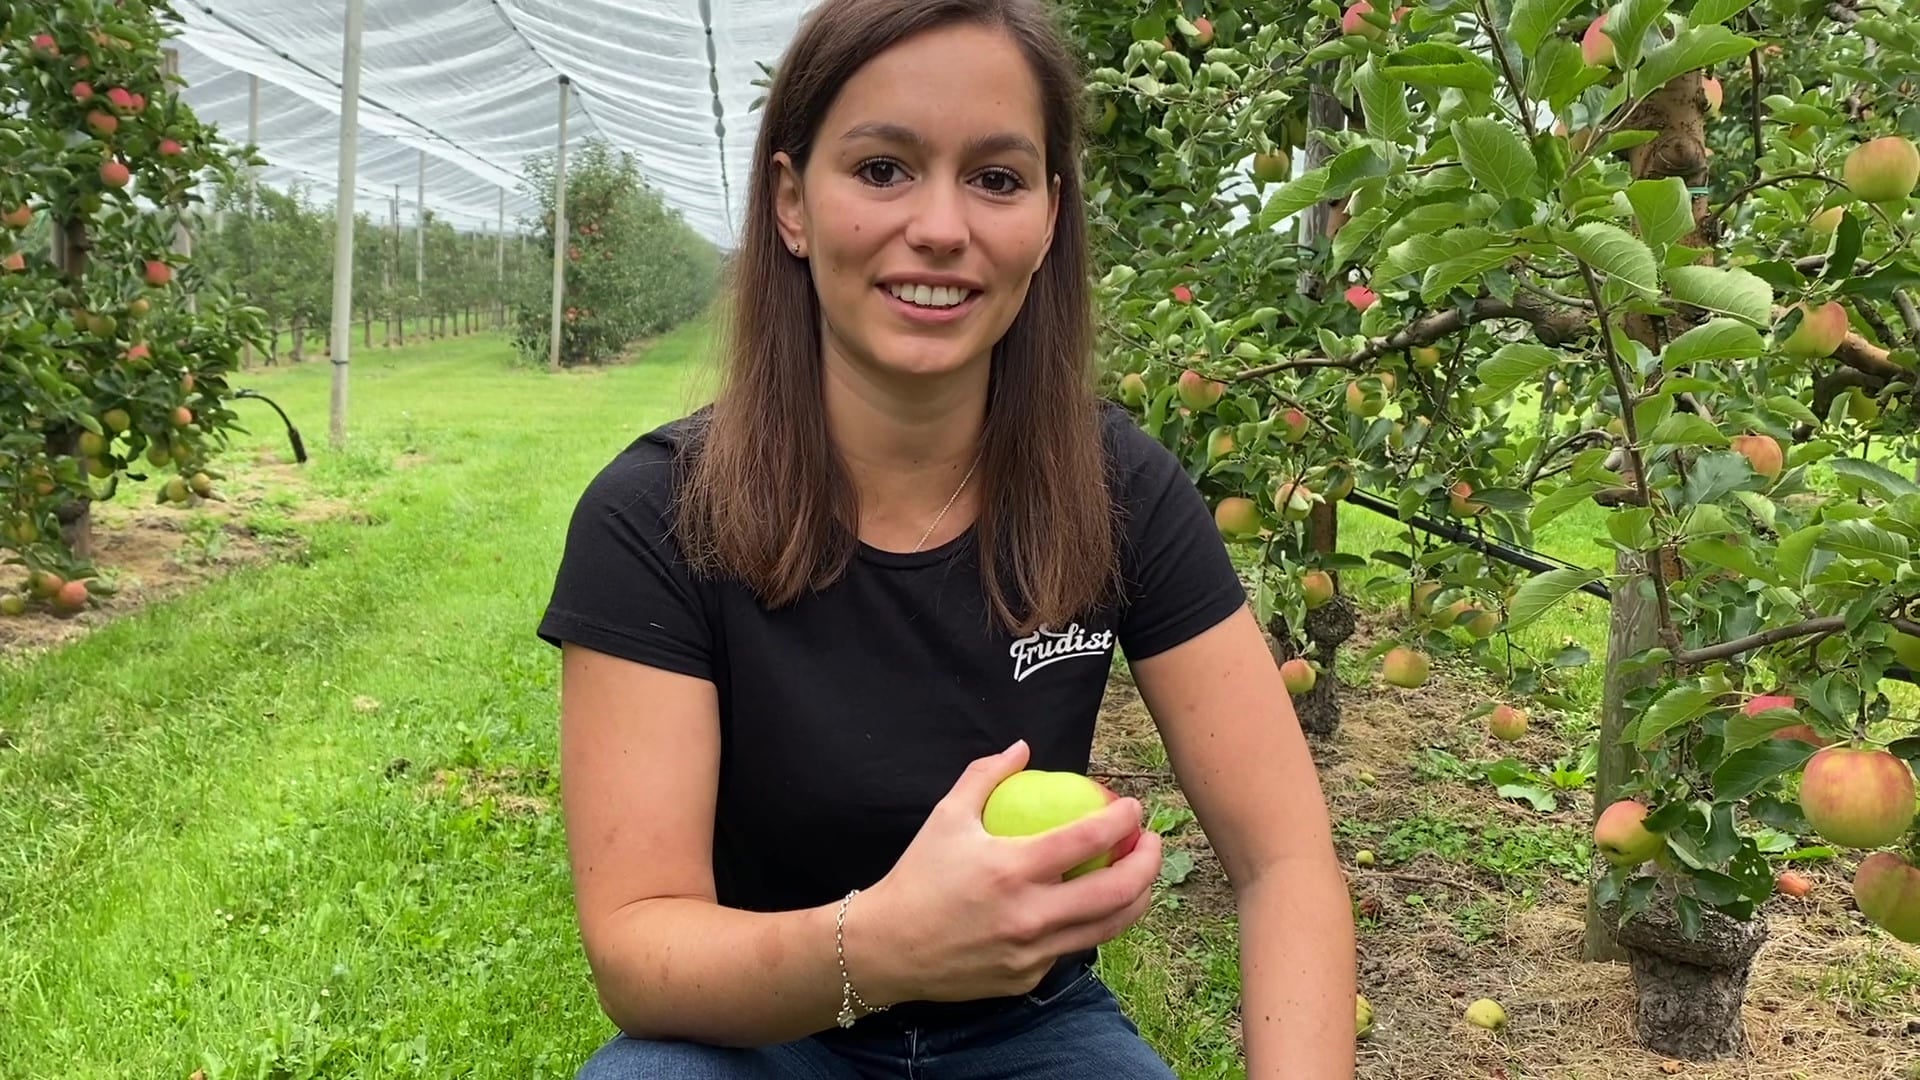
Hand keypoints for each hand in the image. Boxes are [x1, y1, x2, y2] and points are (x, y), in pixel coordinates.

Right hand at [845, 739, 1162, 1004]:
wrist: (887, 948)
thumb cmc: (918, 876)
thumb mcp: (946, 817)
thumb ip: (986, 776)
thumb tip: (1022, 748)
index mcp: (1013, 869)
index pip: (1088, 840)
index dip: (1122, 819)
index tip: (1133, 807)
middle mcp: (1030, 915)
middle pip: (1117, 891)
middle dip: (1149, 862)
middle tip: (1152, 842)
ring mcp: (1032, 953)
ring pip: (1108, 928)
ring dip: (1137, 899)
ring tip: (1141, 877)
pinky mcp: (1027, 978)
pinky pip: (1071, 948)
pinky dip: (1088, 924)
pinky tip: (1093, 906)